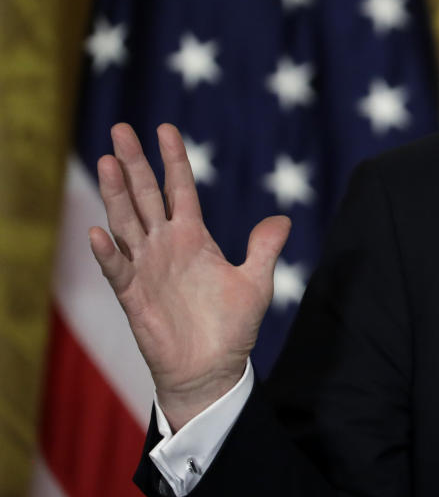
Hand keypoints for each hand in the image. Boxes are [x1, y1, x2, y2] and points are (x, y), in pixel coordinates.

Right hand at [88, 123, 290, 430]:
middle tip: (121, 128)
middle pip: (146, 195)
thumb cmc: (232, 327)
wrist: (212, 368)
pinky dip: (108, 253)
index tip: (165, 129)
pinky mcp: (134, 296)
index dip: (173, 159)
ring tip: (107, 161)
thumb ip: (264, 248)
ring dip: (115, 194)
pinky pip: (118, 269)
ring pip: (126, 222)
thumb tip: (281, 217)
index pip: (180, 188)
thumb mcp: (257, 282)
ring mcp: (147, 268)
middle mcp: (166, 246)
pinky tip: (99, 232)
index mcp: (194, 237)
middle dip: (134, 163)